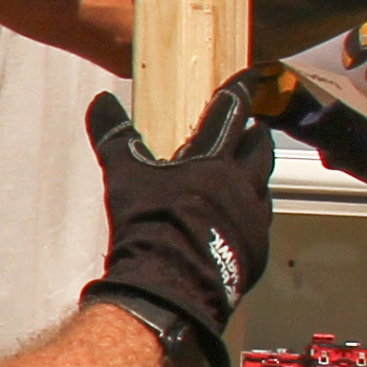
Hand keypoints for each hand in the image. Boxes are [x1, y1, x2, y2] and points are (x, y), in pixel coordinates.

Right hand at [77, 81, 275, 366]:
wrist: (171, 288)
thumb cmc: (150, 225)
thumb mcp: (125, 177)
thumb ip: (116, 138)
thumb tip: (102, 102)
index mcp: (216, 161)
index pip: (234, 113)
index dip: (241, 92)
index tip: (248, 78)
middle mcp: (244, 186)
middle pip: (261, 150)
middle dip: (255, 137)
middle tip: (247, 131)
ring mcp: (255, 221)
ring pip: (265, 188)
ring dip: (255, 179)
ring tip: (240, 179)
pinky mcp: (257, 254)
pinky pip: (260, 227)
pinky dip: (249, 217)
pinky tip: (233, 224)